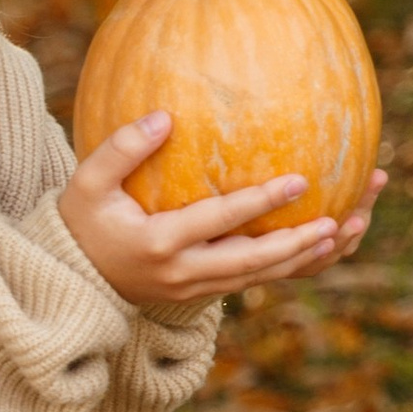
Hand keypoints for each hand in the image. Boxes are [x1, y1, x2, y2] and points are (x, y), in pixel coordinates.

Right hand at [59, 115, 386, 308]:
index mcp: (157, 242)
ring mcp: (193, 290)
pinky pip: (251, 282)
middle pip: (251, 262)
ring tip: (340, 235)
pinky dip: (285, 267)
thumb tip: (163, 117)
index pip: (219, 220)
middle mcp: (181, 273)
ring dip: (300, 260)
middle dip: (296, 243)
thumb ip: (121, 148)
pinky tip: (315, 247)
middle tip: (336, 221)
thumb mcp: (87, 182)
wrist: (72, 279)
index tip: (300, 180)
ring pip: (257, 279)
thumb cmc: (80, 221)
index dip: (260, 202)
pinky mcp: (201, 294)